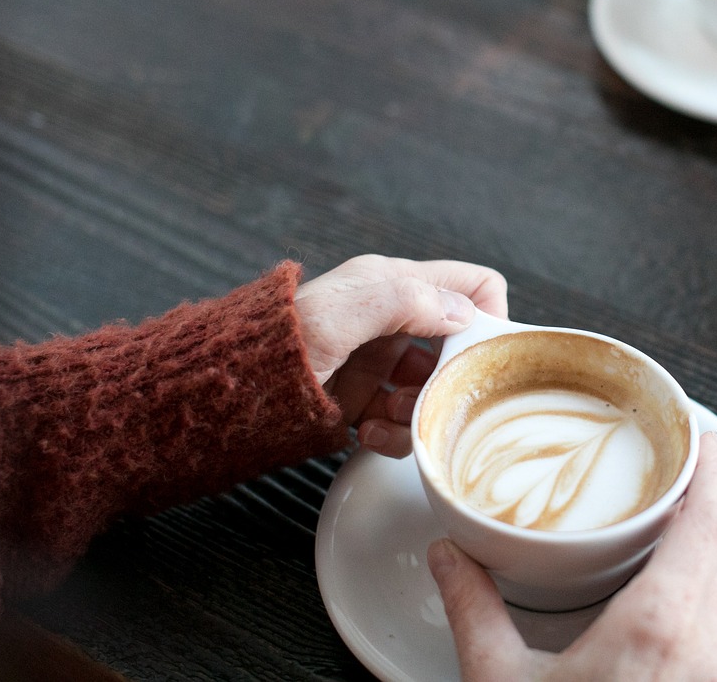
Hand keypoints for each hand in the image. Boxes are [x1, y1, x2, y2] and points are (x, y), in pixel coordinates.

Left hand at [293, 254, 507, 456]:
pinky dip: (392, 433)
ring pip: (432, 389)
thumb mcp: (343, 313)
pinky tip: (366, 433)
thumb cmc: (276, 343)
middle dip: (450, 377)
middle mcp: (392, 318)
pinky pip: (402, 419)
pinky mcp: (363, 399)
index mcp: (394, 282)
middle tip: (431, 399)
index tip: (482, 354)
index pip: (473, 284)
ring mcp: (379, 361)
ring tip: (388, 418)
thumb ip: (408, 301)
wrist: (227, 394)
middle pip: (457, 347)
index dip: (489, 315)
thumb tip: (465, 313)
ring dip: (420, 410)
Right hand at [428, 431, 716, 681]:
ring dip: (696, 570)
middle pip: (714, 558)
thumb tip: (447, 557)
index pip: (707, 522)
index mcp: (658, 624)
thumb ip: (474, 609)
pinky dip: (700, 617)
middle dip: (691, 518)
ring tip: (659, 552)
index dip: (712, 471)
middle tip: (660, 491)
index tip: (705, 440)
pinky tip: (666, 627)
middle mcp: (703, 649)